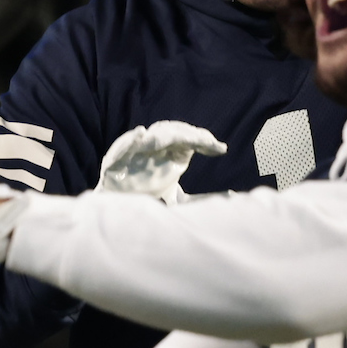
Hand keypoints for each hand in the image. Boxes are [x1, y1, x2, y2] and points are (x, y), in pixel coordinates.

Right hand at [97, 122, 227, 202]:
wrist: (121, 215)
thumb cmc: (150, 201)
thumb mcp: (182, 201)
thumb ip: (201, 199)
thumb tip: (232, 197)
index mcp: (171, 155)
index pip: (189, 140)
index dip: (204, 141)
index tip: (221, 149)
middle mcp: (153, 150)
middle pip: (173, 133)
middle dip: (190, 135)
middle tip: (206, 142)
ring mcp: (134, 155)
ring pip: (149, 137)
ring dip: (164, 134)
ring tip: (181, 138)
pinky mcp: (113, 164)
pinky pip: (121, 149)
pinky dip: (129, 141)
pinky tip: (141, 134)